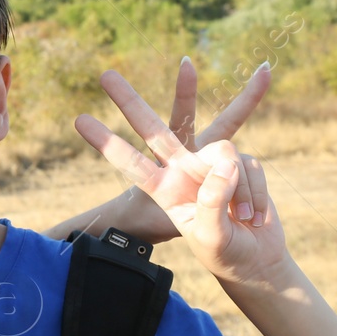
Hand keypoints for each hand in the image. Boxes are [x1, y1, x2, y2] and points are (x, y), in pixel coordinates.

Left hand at [76, 70, 289, 286]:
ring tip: (243, 219)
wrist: (255, 259)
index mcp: (164, 189)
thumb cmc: (224, 253)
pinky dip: (257, 195)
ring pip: (224, 146)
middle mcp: (182, 168)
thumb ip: (212, 200)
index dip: (107, 143)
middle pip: (155, 128)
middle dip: (129, 103)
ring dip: (240, 187)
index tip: (79, 121)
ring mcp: (211, 163)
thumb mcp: (210, 236)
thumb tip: (225, 162)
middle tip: (105, 75)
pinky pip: (251, 168)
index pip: (131, 162)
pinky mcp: (240, 162)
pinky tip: (255, 217)